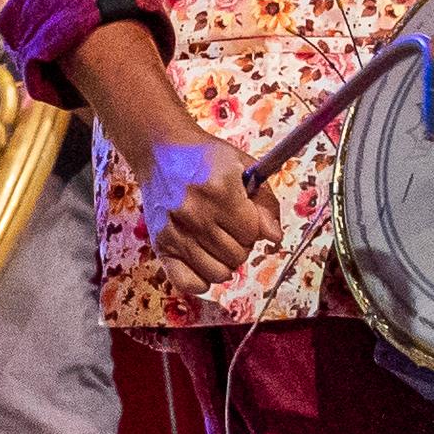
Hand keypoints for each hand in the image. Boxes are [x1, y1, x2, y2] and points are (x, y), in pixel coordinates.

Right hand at [138, 129, 283, 290]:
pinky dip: (201, 280)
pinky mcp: (159, 245)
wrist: (159, 150)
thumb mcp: (243, 167)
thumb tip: (274, 238)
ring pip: (218, 273)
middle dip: (240, 243)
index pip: (252, 233)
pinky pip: (187, 282)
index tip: (243, 213)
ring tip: (216, 243)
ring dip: (224, 261)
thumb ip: (265, 203)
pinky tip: (202, 262)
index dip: (254, 225)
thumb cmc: (205, 157)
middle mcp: (194, 212)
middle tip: (229, 226)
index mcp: (218, 190)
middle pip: (237, 255)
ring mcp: (174, 231)